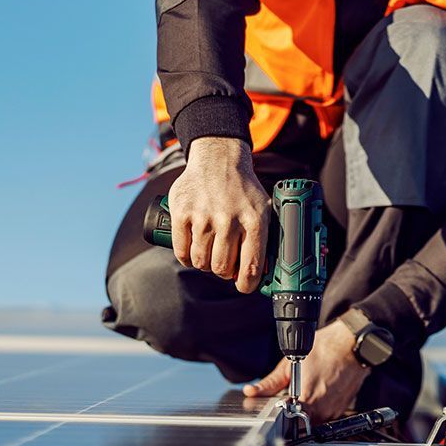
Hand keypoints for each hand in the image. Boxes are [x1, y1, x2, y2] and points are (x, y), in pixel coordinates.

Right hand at [165, 136, 269, 292]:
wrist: (217, 159)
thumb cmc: (242, 189)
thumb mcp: (263, 209)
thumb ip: (264, 239)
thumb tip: (263, 273)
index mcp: (254, 221)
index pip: (251, 267)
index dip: (247, 284)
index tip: (243, 286)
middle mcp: (229, 220)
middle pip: (221, 268)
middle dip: (222, 271)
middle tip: (223, 263)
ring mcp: (203, 217)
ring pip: (201, 261)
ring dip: (204, 263)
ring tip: (208, 253)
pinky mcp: (182, 213)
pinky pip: (181, 251)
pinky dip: (186, 257)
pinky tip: (192, 251)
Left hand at [242, 322, 369, 424]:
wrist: (352, 345)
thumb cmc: (325, 349)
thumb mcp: (290, 363)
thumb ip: (270, 383)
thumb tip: (252, 392)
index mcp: (307, 400)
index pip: (288, 423)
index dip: (280, 417)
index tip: (277, 410)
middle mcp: (323, 410)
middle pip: (300, 424)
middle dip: (293, 414)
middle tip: (290, 397)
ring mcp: (334, 411)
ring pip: (313, 421)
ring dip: (307, 411)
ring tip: (307, 391)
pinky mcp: (342, 408)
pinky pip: (326, 415)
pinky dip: (319, 407)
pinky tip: (319, 390)